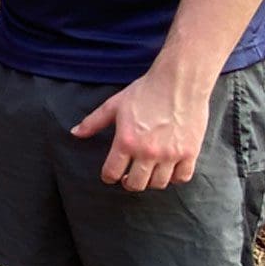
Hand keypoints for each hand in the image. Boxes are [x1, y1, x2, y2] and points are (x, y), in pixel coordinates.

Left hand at [70, 68, 211, 191]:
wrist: (179, 81)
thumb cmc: (146, 91)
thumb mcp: (114, 105)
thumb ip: (93, 122)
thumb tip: (75, 133)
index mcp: (126, 141)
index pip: (112, 173)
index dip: (108, 176)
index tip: (111, 174)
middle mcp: (147, 152)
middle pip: (135, 184)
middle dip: (128, 182)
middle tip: (129, 176)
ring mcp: (170, 154)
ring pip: (158, 184)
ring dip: (150, 181)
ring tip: (148, 171)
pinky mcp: (190, 152)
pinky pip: (182, 178)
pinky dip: (174, 177)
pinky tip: (169, 169)